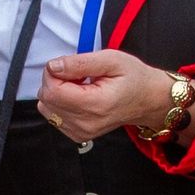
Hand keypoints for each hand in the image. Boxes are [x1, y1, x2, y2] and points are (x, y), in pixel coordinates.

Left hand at [37, 49, 177, 142]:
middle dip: (55, 81)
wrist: (148, 100)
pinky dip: (61, 104)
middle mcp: (86, 123)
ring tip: (80, 86)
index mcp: (95, 104)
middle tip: (78, 75)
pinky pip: (54, 116)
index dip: (54, 73)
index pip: (52, 91)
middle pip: (47, 100)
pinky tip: (79, 97)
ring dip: (58, 92)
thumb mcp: (111, 59)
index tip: (69, 66)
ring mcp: (81, 132)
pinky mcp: (78, 135)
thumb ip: (80, 62)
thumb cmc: (134, 79)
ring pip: (47, 108)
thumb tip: (53, 67)